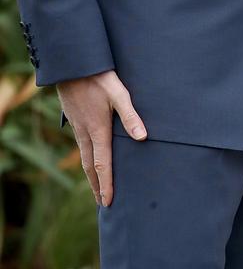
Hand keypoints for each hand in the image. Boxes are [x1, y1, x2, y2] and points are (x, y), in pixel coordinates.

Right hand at [57, 70, 146, 206]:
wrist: (72, 65)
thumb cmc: (98, 78)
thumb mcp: (119, 94)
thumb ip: (130, 116)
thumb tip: (143, 137)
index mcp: (98, 130)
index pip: (102, 164)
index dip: (106, 184)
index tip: (107, 202)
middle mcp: (85, 133)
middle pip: (90, 166)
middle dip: (96, 185)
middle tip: (101, 203)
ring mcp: (77, 126)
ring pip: (84, 156)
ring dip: (90, 173)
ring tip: (95, 185)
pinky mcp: (73, 119)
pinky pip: (80, 145)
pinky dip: (85, 158)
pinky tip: (89, 156)